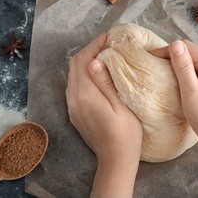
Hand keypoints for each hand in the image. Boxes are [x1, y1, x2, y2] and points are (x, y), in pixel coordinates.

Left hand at [66, 33, 141, 197]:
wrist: (116, 159)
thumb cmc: (125, 133)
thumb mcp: (121, 106)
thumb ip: (105, 83)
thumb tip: (94, 61)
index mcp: (85, 95)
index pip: (83, 61)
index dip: (94, 46)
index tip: (108, 37)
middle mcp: (73, 99)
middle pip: (74, 66)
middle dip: (88, 51)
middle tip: (106, 44)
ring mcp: (72, 107)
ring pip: (73, 75)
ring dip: (85, 62)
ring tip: (103, 55)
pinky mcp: (75, 113)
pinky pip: (74, 86)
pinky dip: (83, 74)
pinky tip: (97, 74)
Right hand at [151, 40, 197, 143]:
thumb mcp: (191, 92)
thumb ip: (183, 67)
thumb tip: (175, 44)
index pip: (186, 47)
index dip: (166, 51)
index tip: (150, 58)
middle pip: (190, 50)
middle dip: (172, 56)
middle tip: (154, 65)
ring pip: (194, 57)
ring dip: (179, 62)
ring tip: (163, 71)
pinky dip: (187, 69)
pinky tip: (178, 77)